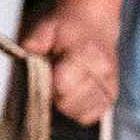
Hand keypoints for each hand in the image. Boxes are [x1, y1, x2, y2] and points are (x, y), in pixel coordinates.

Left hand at [23, 8, 119, 124]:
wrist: (95, 23)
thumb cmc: (67, 28)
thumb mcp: (46, 27)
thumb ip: (35, 41)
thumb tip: (26, 55)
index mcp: (85, 54)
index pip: (62, 86)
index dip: (46, 86)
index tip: (43, 76)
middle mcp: (102, 72)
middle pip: (69, 103)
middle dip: (54, 96)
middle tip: (52, 81)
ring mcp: (110, 85)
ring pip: (81, 113)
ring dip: (67, 105)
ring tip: (64, 87)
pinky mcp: (112, 95)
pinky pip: (93, 116)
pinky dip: (80, 111)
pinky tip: (73, 97)